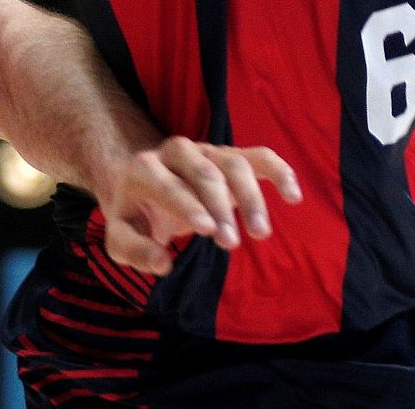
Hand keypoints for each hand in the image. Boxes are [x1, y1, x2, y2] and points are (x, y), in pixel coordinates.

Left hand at [97, 135, 301, 275]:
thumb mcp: (120, 236)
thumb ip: (133, 251)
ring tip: (260, 234)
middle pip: (204, 171)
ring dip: (250, 196)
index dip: (188, 204)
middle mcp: (175, 152)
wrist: (141, 184)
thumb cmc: (135, 215)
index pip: (167, 182)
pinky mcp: (229, 156)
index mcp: (144, 167)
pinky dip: (278, 170)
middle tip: (231, 244)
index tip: (208, 231)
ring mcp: (205, 151)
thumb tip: (163, 264)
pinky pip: (258, 155)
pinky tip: (294, 196)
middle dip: (220, 206)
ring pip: (233, 162)